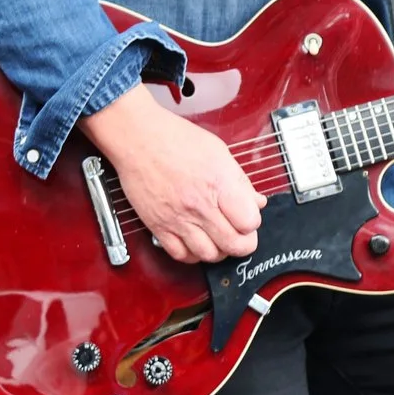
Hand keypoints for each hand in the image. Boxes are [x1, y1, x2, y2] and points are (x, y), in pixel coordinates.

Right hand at [80, 87, 265, 265]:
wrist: (137, 138)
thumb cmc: (175, 139)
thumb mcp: (219, 152)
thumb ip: (240, 181)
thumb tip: (256, 202)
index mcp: (219, 183)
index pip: (249, 223)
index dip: (252, 223)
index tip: (248, 217)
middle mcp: (199, 205)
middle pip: (234, 245)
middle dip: (243, 243)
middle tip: (239, 234)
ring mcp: (178, 218)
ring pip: (209, 255)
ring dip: (219, 251)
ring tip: (218, 238)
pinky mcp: (158, 226)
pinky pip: (181, 255)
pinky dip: (193, 254)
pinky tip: (196, 241)